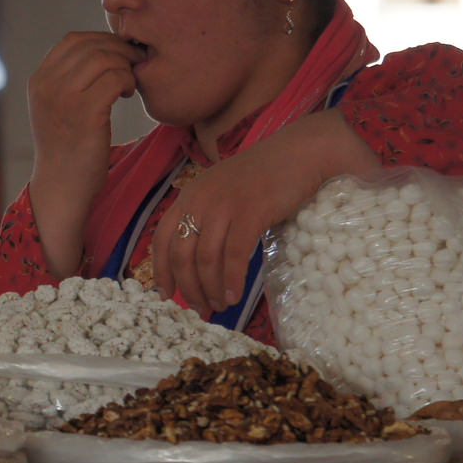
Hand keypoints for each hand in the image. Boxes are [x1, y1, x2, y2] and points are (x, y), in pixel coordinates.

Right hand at [27, 33, 141, 276]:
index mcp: (38, 80)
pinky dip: (128, 82)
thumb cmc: (68, 148)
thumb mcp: (57, 107)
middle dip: (120, 51)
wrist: (62, 186)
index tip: (119, 55)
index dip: (102, 39)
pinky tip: (128, 95)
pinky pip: (116, 78)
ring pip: (106, 58)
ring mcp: (64, 98)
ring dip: (126, 66)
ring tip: (129, 84)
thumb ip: (69, 78)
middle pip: (92, 45)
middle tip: (134, 66)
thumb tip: (105, 48)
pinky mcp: (85, 112)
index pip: (73, 40)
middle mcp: (47, 85)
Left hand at [153, 109, 380, 317]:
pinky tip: (234, 295)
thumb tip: (200, 262)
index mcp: (189, 196)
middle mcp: (199, 200)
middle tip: (200, 310)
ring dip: (210, 289)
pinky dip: (231, 280)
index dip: (161, 270)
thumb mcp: (224, 193)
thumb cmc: (265, 177)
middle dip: (188, 288)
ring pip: (206, 259)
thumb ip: (209, 219)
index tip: (166, 295)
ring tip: (220, 306)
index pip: (161, 238)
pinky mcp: (250, 212)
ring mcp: (224, 205)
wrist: (301, 152)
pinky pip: (233, 255)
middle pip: (181, 255)